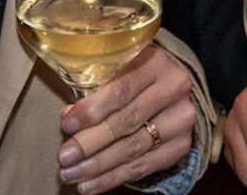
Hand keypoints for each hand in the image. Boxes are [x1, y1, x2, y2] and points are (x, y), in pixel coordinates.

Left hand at [56, 45, 195, 193]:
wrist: (168, 91)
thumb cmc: (134, 80)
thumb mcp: (116, 75)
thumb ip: (93, 94)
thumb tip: (69, 117)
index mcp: (155, 63)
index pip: (121, 89)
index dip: (92, 110)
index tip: (67, 126)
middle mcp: (174, 88)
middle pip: (127, 120)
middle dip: (90, 142)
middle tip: (64, 157)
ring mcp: (181, 117)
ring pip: (134, 146)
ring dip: (98, 165)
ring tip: (72, 174)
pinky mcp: (182, 144)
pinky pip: (144, 166)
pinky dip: (113, 177)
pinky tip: (90, 184)